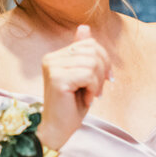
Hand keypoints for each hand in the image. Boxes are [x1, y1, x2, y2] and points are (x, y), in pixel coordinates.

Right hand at [37, 25, 110, 149]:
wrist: (58, 130)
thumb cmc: (72, 106)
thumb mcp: (82, 76)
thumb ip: (82, 53)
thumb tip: (84, 27)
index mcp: (56, 56)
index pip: (89, 43)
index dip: (104, 60)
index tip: (104, 80)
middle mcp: (51, 58)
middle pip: (93, 50)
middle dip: (102, 71)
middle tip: (97, 90)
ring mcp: (52, 67)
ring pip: (92, 63)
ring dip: (97, 82)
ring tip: (90, 95)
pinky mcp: (56, 78)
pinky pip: (88, 74)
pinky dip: (93, 88)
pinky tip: (86, 99)